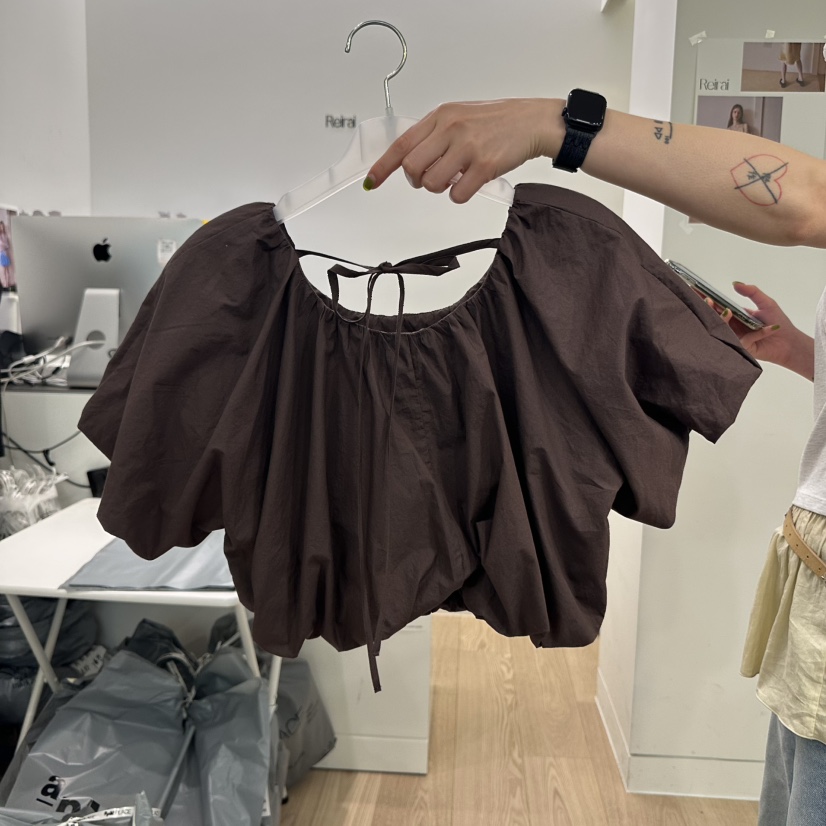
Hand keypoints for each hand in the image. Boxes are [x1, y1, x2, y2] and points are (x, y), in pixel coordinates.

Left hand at [364, 99, 561, 202]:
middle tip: (431, 179)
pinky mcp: (484, 165)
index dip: (383, 167)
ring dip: (441, 188)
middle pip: (413, 168)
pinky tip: (472, 182)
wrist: (533, 121)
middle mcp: (451, 128)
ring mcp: (467, 147)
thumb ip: (436, 134)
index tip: (371, 182)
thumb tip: (411, 160)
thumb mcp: (460, 116)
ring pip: (432, 184)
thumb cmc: (497, 121)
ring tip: (457, 177)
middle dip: (417, 181)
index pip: (402, 144)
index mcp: (442, 115)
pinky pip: (457, 195)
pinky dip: (460, 195)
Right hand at [714, 282, 813, 378]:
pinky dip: (756, 333)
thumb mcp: (766, 303)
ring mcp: (736, 338)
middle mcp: (733, 327)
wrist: (790, 342)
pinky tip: (768, 328)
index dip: (709, 300)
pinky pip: (744, 340)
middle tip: (707, 301)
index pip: (719, 307)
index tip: (698, 292)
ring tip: (727, 312)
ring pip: (724, 330)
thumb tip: (735, 284)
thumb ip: (752, 292)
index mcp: (736, 316)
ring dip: (723, 321)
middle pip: (717, 317)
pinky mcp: (742, 348)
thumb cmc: (778, 322)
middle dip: (710, 309)